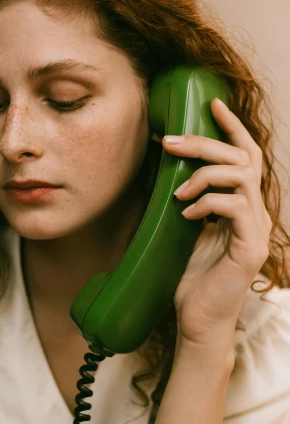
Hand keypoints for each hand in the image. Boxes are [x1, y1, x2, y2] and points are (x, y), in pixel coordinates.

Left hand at [163, 97, 271, 347]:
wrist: (197, 320)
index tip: (212, 103)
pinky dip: (208, 202)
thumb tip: (167, 171)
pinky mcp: (250, 247)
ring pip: (241, 177)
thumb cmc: (190, 278)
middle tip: (170, 142)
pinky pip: (235, 207)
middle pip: (242, 158)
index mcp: (242, 206)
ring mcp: (256, 229)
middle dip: (205, 142)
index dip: (232, 127)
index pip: (245, 156)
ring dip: (204, 174)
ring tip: (178, 190)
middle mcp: (255, 212)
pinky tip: (187, 214)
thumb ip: (188, 201)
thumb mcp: (186, 231)